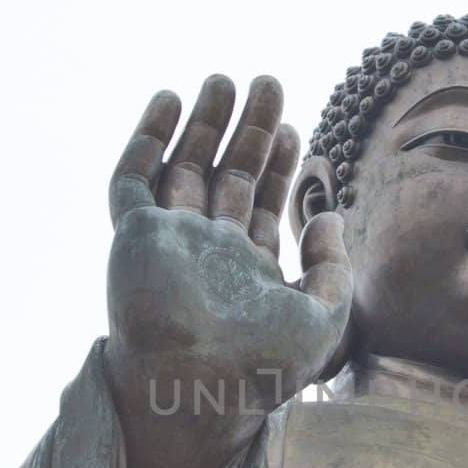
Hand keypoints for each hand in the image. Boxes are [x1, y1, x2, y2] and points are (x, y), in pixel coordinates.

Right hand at [104, 75, 351, 467]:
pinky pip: (133, 180)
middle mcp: (206, 253)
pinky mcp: (134, 236)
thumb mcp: (323, 319)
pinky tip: (167, 101)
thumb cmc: (261, 368)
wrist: (197, 388)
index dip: (279, 165)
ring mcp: (168, 243)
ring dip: (203, 123)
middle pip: (226, 176)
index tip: (294, 129)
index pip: (261, 204)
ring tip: (225, 79)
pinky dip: (146, 139)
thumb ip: (333, 269)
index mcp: (247, 273)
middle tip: (267, 83)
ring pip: (183, 168)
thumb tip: (332, 217)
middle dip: (247, 131)